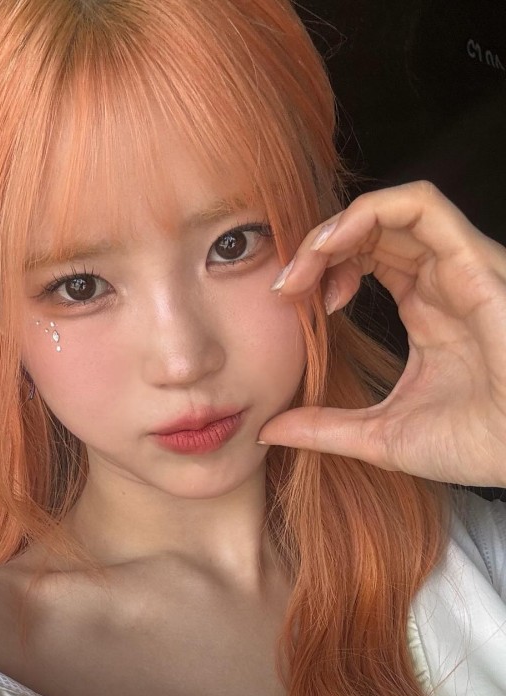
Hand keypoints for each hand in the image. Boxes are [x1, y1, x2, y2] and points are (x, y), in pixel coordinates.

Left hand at [257, 181, 505, 487]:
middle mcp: (442, 281)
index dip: (320, 270)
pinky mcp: (473, 260)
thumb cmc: (473, 444)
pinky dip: (369, 211)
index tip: (287, 302)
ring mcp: (458, 267)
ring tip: (303, 264)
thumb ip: (324, 428)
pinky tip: (333, 244)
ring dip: (336, 227)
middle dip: (318, 247)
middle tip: (285, 285)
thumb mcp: (379, 437)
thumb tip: (269, 431)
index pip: (366, 260)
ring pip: (391, 209)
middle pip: (372, 231)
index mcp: (426, 310)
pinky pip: (422, 205)